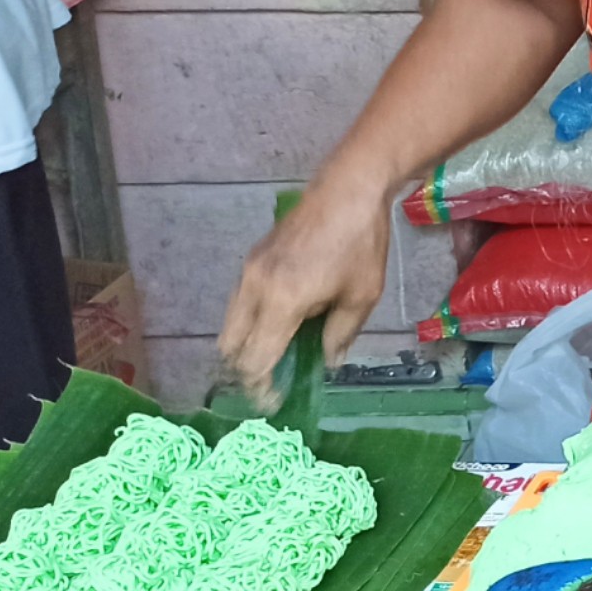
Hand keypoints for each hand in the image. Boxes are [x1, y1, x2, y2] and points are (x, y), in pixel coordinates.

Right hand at [216, 172, 392, 402]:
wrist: (348, 189)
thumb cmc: (361, 244)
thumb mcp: (361, 296)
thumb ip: (339, 335)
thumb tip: (326, 364)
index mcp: (281, 302)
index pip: (255, 360)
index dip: (262, 387)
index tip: (275, 402)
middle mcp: (253, 289)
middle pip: (230, 347)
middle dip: (247, 370)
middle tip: (273, 381)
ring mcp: (248, 272)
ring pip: (230, 324)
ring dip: (246, 346)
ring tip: (277, 355)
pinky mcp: (251, 260)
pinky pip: (239, 303)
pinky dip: (250, 322)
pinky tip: (279, 324)